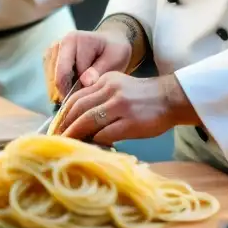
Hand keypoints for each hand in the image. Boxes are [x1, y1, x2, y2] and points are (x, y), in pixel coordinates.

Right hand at [44, 30, 132, 102]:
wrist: (109, 43)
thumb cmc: (113, 51)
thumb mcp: (114, 59)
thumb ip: (99, 71)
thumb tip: (84, 82)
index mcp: (72, 40)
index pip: (65, 74)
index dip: (77, 90)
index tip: (92, 95)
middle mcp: (57, 44)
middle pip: (55, 79)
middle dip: (70, 92)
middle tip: (89, 96)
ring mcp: (51, 52)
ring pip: (52, 83)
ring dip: (66, 91)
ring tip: (85, 88)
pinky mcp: (49, 60)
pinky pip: (51, 82)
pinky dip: (63, 89)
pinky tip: (77, 86)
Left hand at [55, 72, 193, 144]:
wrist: (172, 98)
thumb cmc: (145, 98)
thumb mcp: (120, 88)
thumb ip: (101, 98)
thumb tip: (79, 121)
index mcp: (106, 80)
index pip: (77, 97)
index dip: (63, 114)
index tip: (55, 127)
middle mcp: (111, 90)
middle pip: (78, 108)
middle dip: (64, 126)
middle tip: (56, 139)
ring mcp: (121, 105)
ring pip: (88, 120)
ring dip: (75, 135)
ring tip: (67, 145)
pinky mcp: (130, 122)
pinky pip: (105, 133)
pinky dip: (95, 141)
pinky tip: (92, 147)